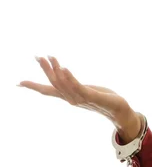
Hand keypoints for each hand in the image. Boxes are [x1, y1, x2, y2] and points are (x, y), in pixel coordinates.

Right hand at [18, 56, 141, 140]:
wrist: (118, 109)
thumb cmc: (103, 99)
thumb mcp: (85, 90)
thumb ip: (74, 86)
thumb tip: (67, 78)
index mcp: (69, 97)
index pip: (48, 91)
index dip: (33, 86)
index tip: (18, 83)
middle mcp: (71, 99)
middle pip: (54, 83)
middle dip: (46, 69)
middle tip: (38, 56)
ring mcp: (80, 99)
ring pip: (64, 83)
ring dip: (56, 69)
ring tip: (51, 57)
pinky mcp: (91, 96)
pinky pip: (77, 86)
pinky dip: (69, 77)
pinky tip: (64, 68)